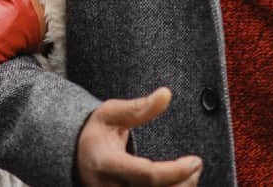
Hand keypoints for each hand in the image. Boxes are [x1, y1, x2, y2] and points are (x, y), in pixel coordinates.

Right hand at [76, 88, 201, 185]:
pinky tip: (179, 183)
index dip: (175, 171)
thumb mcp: (110, 114)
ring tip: (190, 173)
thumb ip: (139, 108)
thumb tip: (166, 94)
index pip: (147, 175)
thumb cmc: (95, 133)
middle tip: (196, 165)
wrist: (76, 157)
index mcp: (106, 163)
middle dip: (183, 182)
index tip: (195, 161)